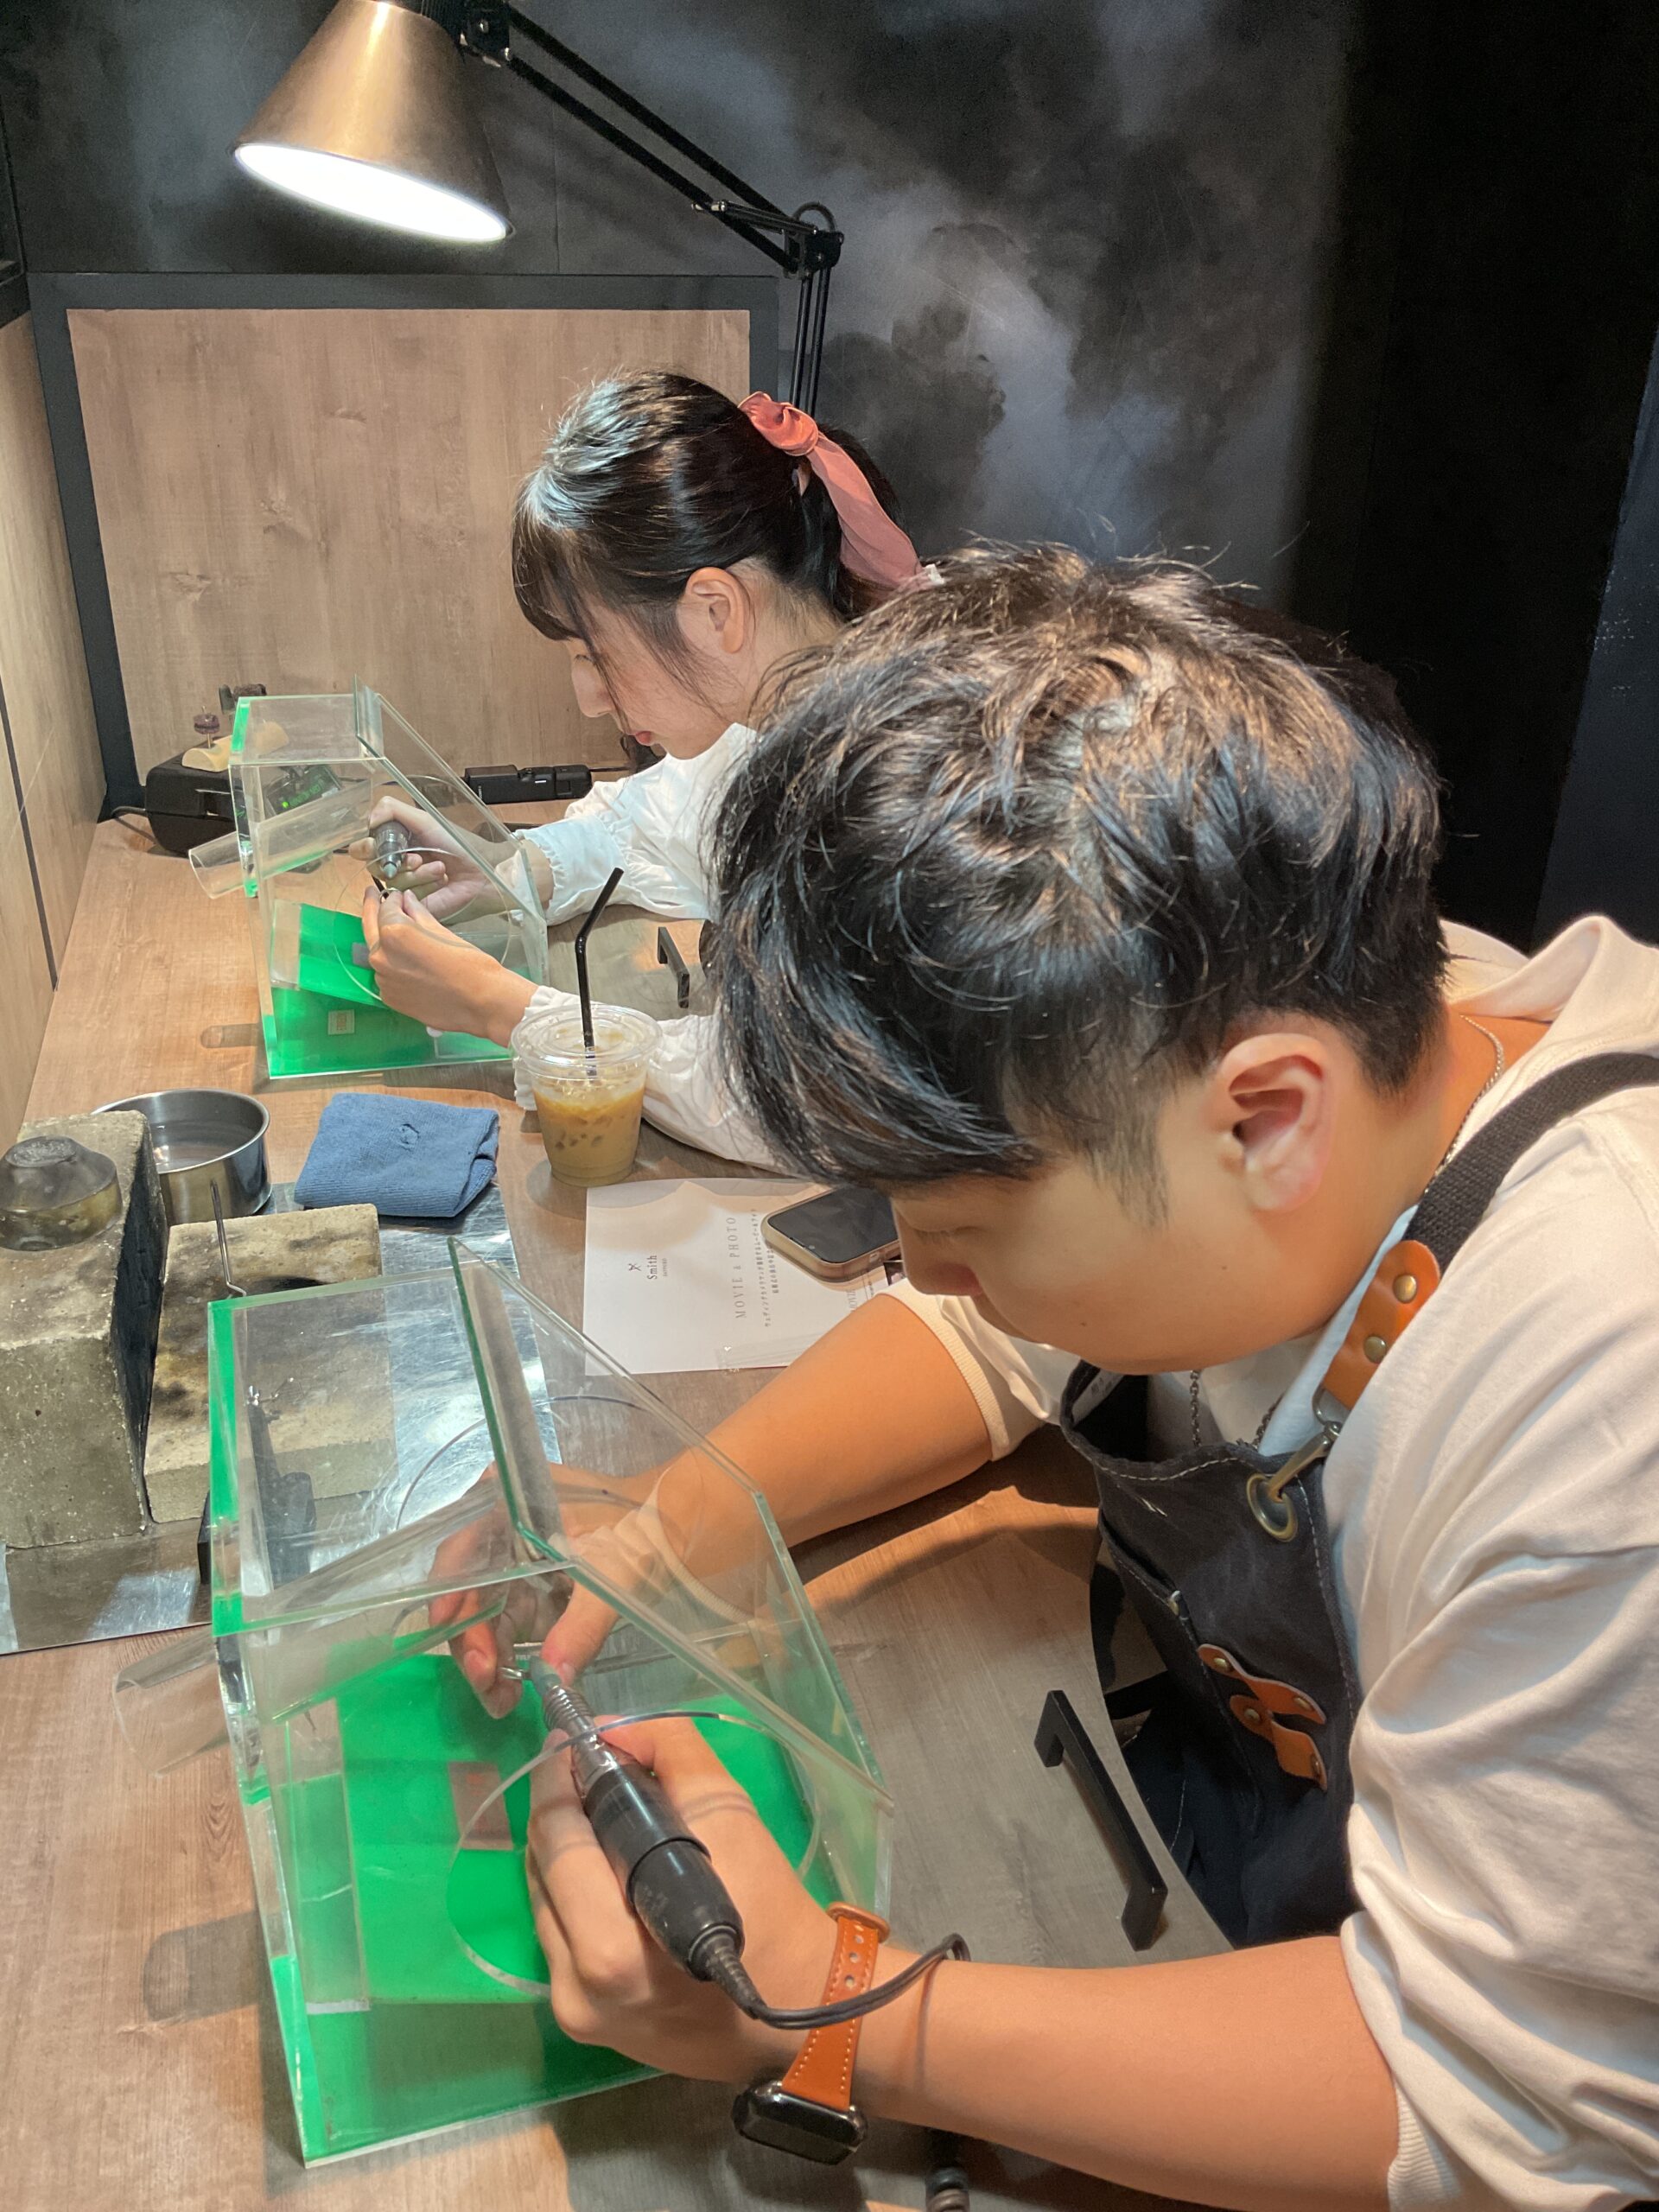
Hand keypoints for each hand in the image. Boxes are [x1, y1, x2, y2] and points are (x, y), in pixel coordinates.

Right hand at [351, 795, 495, 921]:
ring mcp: (404, 886)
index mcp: (395, 843)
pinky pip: (405, 896)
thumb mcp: (424, 819)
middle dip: (394, 860)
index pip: (363, 847)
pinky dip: (425, 884)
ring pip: (391, 881)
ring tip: (439, 868)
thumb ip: (393, 810)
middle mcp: (396, 865)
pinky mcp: (412, 904)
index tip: (378, 844)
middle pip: (372, 866)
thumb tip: (368, 820)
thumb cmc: (456, 843)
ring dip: (417, 872)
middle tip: (416, 858)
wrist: (480, 871)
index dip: (367, 847)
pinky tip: (440, 881)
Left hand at [361, 886, 534, 1042]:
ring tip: (395, 932)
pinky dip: (391, 964)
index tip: (398, 895)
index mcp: (394, 933)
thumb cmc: (468, 962)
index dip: (393, 898)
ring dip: (384, 940)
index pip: (386, 907)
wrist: (480, 1003)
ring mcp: (382, 980)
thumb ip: (418, 913)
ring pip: (378, 952)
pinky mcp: (389, 997)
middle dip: (372, 909)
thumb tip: (406, 900)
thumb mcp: (442, 931)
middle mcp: (380, 956)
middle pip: (371, 927)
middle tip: (371, 895)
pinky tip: (405, 962)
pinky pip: (385, 974)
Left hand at [528, 1716, 841, 2081]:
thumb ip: (670, 1755)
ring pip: (542, 1901)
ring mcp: (575, 2010)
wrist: (799, 2010)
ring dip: (562, 1849)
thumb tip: (613, 1729)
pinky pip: (558, 1934)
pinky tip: (604, 1865)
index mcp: (610, 1948)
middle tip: (582, 1767)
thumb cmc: (770, 1910)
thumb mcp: (729, 1814)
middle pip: (540, 1868)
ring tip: (596, 1812)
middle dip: (558, 1808)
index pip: (558, 1840)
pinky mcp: (582, 2021)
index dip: (557, 1779)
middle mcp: (578, 1987)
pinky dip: (573, 1891)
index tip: (569, 1739)